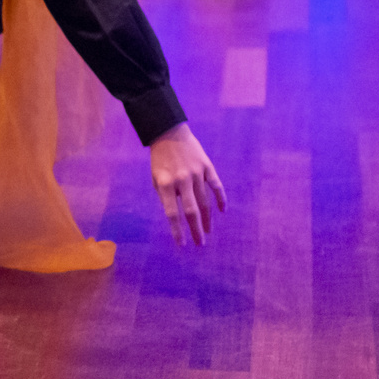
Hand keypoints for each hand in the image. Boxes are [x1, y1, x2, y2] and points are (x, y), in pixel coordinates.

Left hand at [148, 123, 225, 245]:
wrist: (168, 132)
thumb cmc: (160, 159)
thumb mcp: (156, 177)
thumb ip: (166, 196)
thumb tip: (178, 216)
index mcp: (165, 183)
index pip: (172, 213)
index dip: (177, 231)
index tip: (182, 245)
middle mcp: (181, 180)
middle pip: (191, 211)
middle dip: (196, 230)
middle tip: (200, 244)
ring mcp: (196, 173)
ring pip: (205, 202)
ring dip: (207, 219)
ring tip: (207, 231)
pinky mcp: (207, 166)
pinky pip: (216, 186)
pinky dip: (221, 199)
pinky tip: (222, 210)